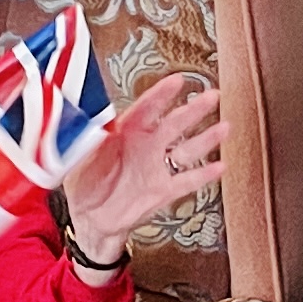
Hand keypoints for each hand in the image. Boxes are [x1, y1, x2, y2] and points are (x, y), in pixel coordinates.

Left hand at [61, 75, 227, 266]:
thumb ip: (90, 138)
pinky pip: (188, 180)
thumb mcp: (78, 156)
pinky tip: (219, 166)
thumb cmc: (83, 184)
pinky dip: (204, 175)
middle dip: (194, 110)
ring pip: (187, 149)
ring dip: (206, 139)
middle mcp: (146, 146)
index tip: (177, 81)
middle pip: (174, 124)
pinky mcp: (163, 190)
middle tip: (211, 96)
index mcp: (125, 132)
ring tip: (224, 127)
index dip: (162, 94)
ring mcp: (157, 168)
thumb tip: (94, 122)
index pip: (147, 108)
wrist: (90, 220)